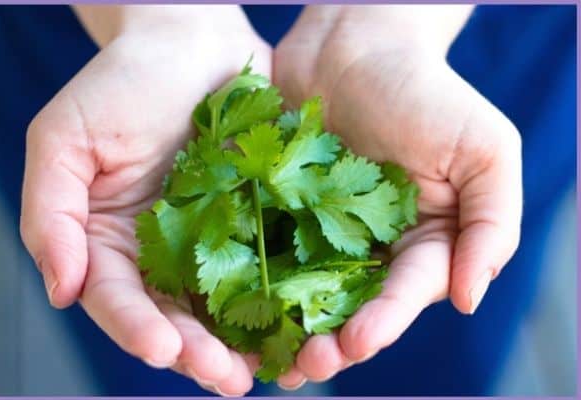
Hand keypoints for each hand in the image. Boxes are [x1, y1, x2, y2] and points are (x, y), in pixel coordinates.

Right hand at [20, 6, 268, 395]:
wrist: (191, 41)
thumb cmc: (122, 83)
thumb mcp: (65, 141)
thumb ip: (50, 216)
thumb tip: (60, 290)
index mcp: (110, 238)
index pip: (118, 297)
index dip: (137, 327)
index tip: (162, 349)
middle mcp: (160, 248)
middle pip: (174, 313)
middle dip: (197, 351)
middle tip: (227, 379)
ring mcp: (210, 238)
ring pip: (221, 303)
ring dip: (239, 340)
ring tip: (261, 371)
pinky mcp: (253, 221)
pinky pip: (264, 266)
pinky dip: (276, 299)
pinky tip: (294, 323)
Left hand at [273, 5, 521, 387]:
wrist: (353, 44)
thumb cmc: (425, 90)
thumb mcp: (484, 150)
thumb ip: (492, 222)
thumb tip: (469, 296)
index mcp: (421, 239)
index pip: (406, 291)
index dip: (385, 321)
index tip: (359, 342)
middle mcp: (371, 245)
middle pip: (352, 306)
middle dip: (331, 341)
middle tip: (306, 367)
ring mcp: (320, 232)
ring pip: (304, 294)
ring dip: (288, 330)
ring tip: (270, 362)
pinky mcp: (278, 213)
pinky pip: (263, 255)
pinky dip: (252, 286)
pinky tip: (234, 313)